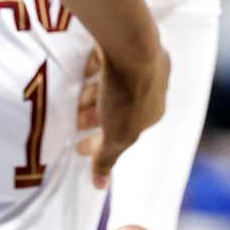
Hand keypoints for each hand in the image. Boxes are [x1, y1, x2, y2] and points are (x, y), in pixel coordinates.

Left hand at [80, 44, 169, 186]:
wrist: (130, 45)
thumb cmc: (126, 94)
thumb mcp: (116, 135)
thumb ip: (108, 158)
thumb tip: (100, 186)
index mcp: (154, 112)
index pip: (126, 134)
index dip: (100, 144)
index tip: (78, 148)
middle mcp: (153, 88)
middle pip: (120, 107)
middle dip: (96, 118)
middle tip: (74, 121)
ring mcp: (142, 63)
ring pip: (114, 85)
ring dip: (95, 94)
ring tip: (76, 96)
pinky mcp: (128, 43)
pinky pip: (109, 61)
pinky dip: (95, 69)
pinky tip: (83, 69)